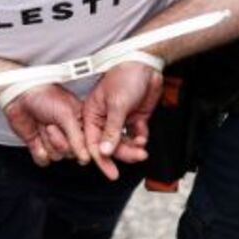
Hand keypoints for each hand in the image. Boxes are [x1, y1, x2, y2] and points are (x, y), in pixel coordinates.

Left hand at [2, 84, 90, 167]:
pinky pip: (43, 160)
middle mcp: (68, 135)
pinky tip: (36, 136)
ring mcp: (54, 142)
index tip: (68, 132)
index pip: (85, 146)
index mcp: (80, 125)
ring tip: (43, 124)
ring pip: (56, 156)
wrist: (20, 96)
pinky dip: (37, 150)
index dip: (76, 142)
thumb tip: (85, 157)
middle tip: (52, 123)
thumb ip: (77, 137)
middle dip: (58, 139)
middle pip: (70, 153)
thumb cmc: (45, 97)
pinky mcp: (40, 148)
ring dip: (46, 141)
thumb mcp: (66, 114)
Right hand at [81, 62, 163, 180]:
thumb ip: (111, 129)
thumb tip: (104, 151)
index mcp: (92, 114)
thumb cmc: (125, 77)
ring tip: (142, 150)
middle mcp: (104, 120)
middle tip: (136, 158)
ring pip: (124, 143)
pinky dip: (140, 139)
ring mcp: (120, 120)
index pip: (92, 143)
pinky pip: (136, 136)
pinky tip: (143, 138)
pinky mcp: (134, 118)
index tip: (111, 173)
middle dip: (123, 154)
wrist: (146, 65)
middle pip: (110, 146)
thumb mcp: (117, 104)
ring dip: (133, 148)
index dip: (101, 159)